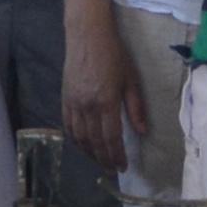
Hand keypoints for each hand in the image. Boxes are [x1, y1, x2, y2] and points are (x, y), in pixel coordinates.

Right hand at [63, 5, 148, 175]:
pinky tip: (83, 146)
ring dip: (90, 153)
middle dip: (104, 159)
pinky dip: (76, 140)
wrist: (87, 35)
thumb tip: (142, 131)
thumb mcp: (131, 79)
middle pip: (95, 141)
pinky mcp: (64, 99)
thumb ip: (135, 108)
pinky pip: (68, 126)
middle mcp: (87, 106)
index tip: (123, 167)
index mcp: (106, 101)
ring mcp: (73, 103)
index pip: (111, 137)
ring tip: (100, 162)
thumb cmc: (114, 54)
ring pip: (80, 137)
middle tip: (113, 170)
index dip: (117, 155)